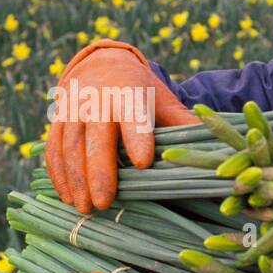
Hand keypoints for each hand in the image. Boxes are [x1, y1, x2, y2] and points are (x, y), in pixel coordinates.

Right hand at [46, 40, 198, 212]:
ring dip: (76, 179)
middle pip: (96, 137)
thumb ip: (183, 124)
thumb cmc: (139, 90)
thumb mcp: (162, 100)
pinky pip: (53, 149)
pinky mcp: (57, 121)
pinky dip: (58, 174)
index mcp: (129, 93)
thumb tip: (219, 152)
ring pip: (70, 146)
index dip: (138, 138)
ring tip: (84, 208)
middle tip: (105, 203)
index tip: (143, 164)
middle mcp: (97, 100)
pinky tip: (66, 197)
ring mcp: (73, 110)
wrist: (101, 65)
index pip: (134, 116)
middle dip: (99, 171)